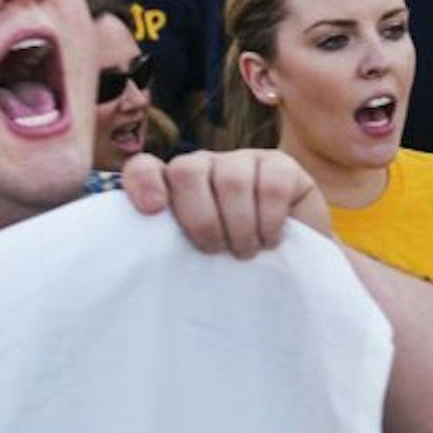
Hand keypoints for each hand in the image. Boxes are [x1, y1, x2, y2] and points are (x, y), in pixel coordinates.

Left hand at [120, 149, 330, 258]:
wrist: (293, 271)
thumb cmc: (232, 271)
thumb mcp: (194, 263)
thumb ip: (167, 250)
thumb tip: (139, 263)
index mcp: (173, 189)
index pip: (144, 168)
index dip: (143, 182)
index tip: (152, 210)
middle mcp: (204, 167)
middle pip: (187, 170)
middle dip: (201, 219)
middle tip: (215, 251)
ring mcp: (243, 161)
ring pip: (230, 179)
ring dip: (239, 226)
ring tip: (246, 252)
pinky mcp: (280, 164)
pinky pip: (271, 183)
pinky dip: (270, 218)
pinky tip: (271, 238)